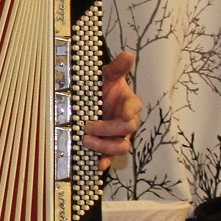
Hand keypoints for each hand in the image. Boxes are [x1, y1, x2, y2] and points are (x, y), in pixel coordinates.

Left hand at [85, 50, 142, 167]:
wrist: (96, 100)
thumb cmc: (104, 88)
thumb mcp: (107, 76)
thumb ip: (117, 68)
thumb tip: (127, 54)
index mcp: (129, 102)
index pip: (134, 106)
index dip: (129, 110)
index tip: (122, 113)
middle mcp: (127, 120)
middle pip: (127, 128)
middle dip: (107, 128)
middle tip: (87, 126)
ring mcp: (120, 134)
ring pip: (122, 145)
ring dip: (105, 146)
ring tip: (86, 141)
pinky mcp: (110, 145)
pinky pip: (113, 156)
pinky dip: (106, 161)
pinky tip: (98, 165)